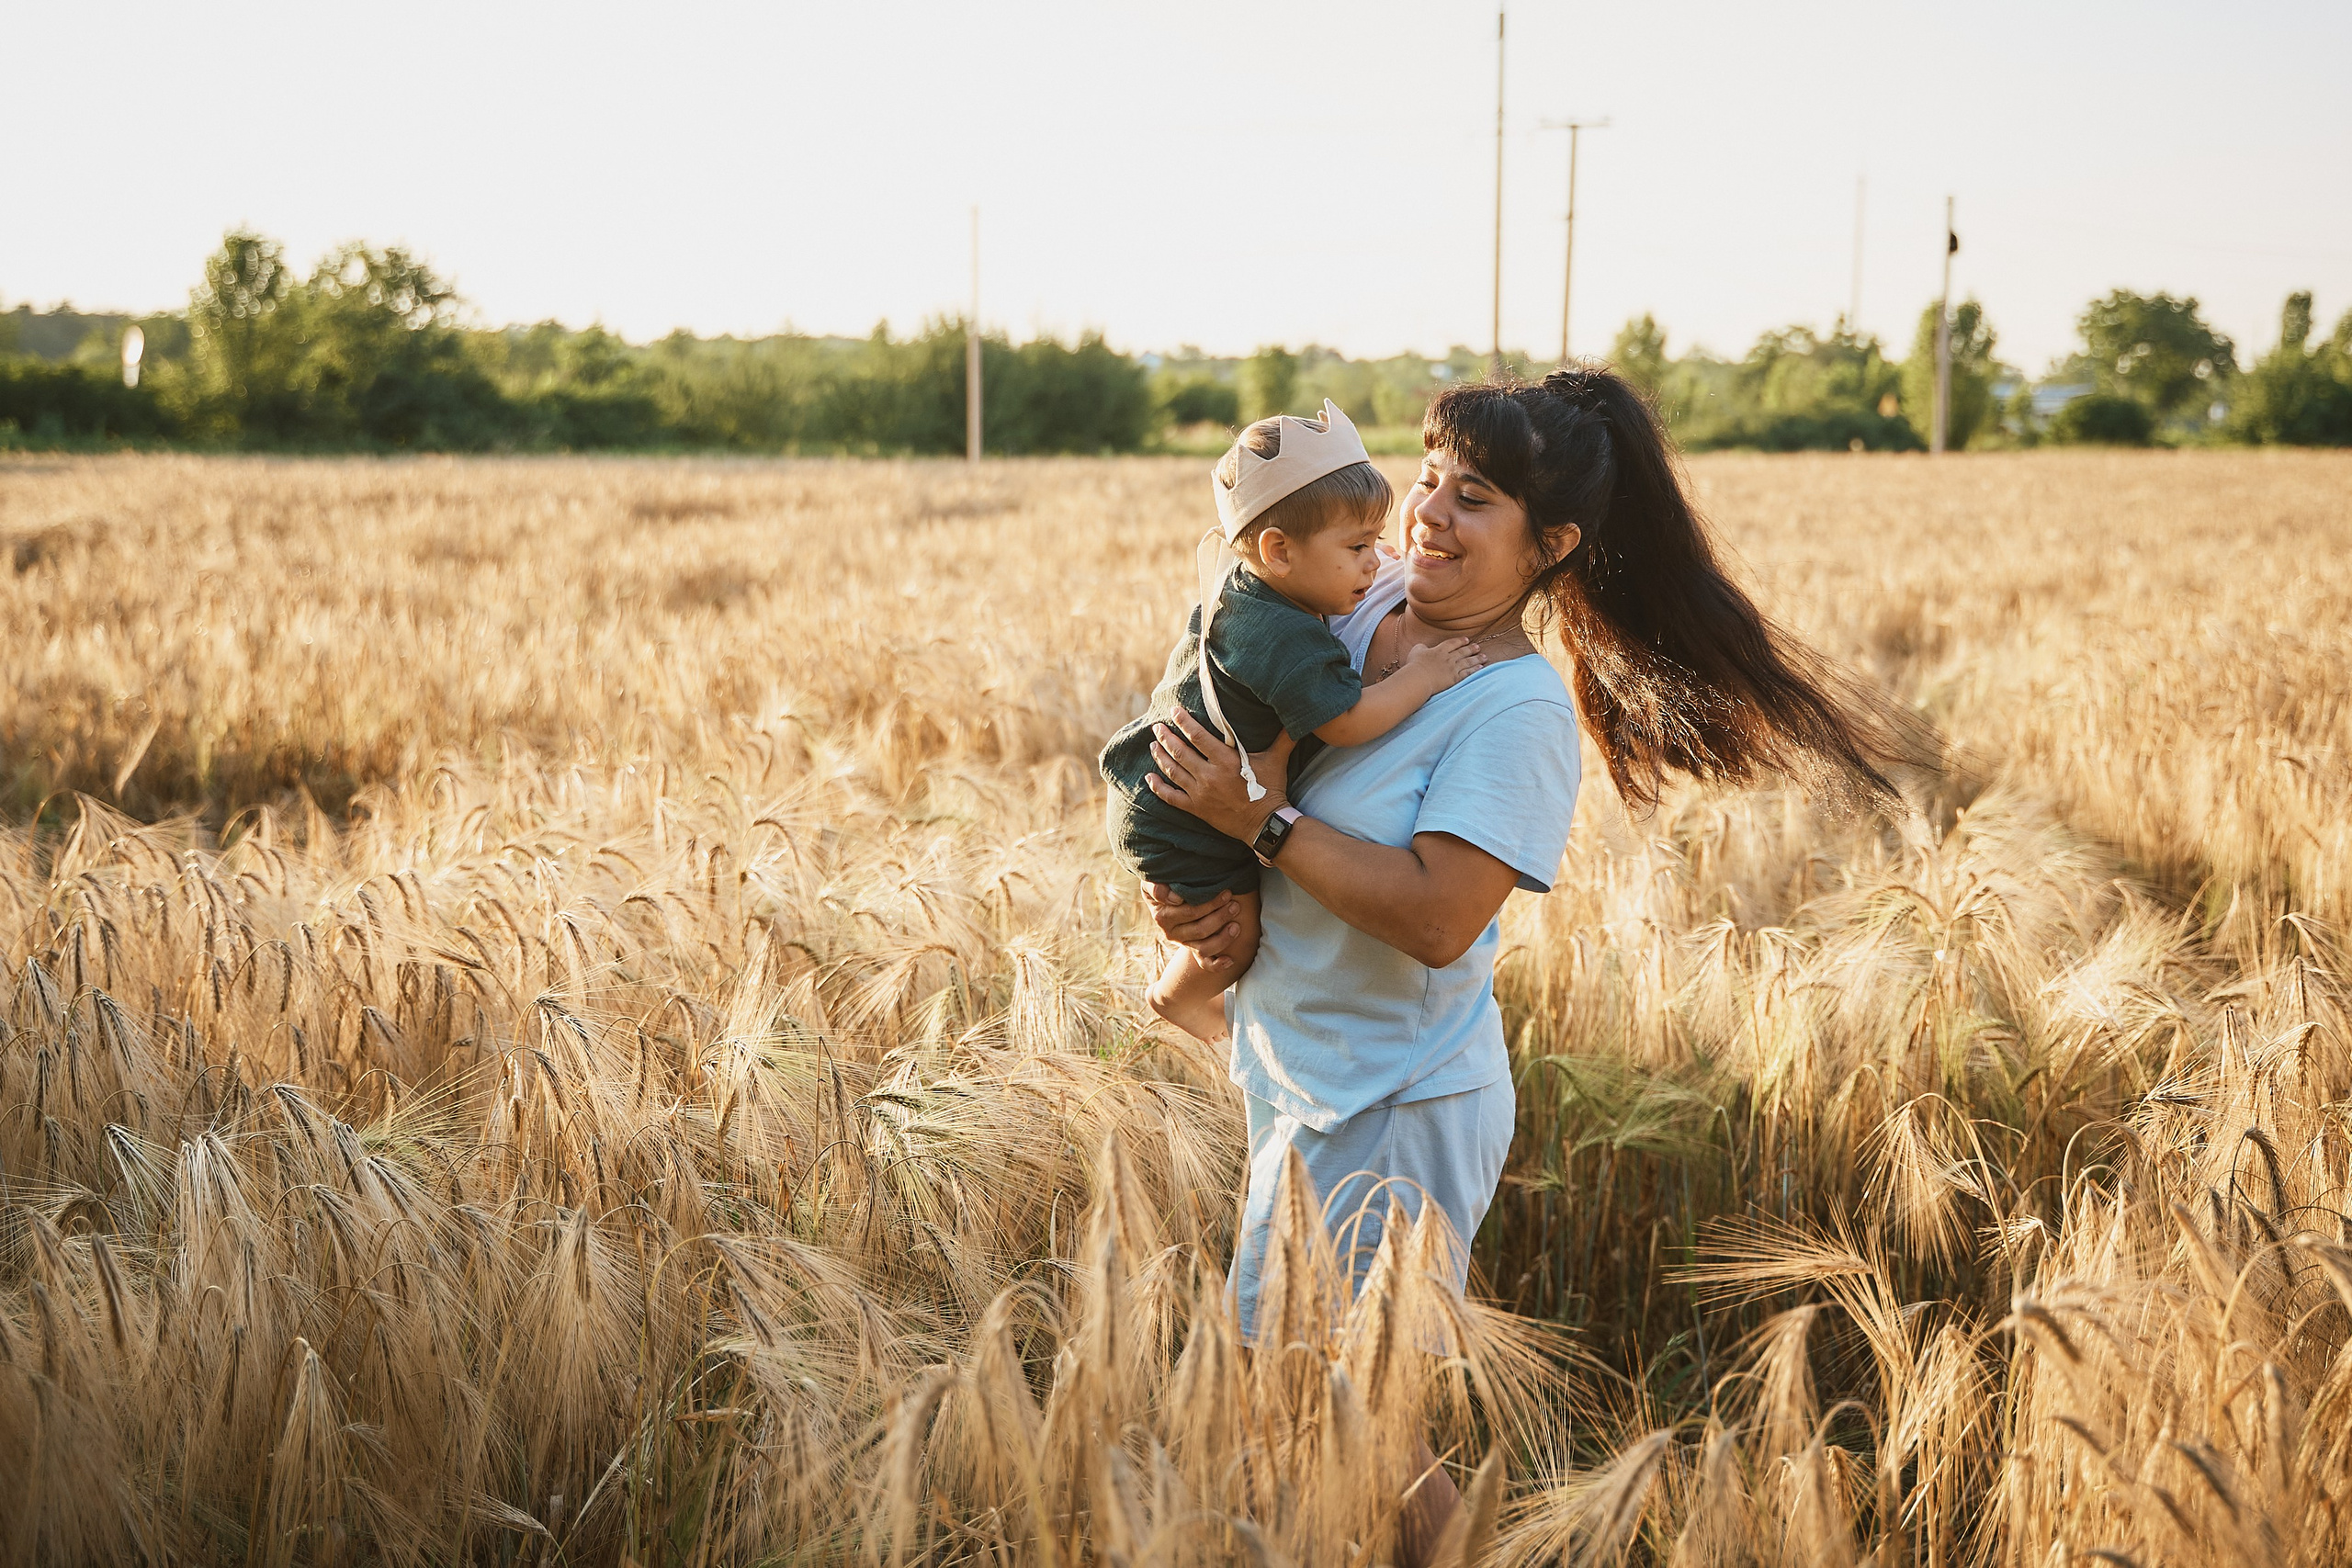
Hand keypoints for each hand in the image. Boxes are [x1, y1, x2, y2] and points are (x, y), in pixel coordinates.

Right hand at [1142, 881, 1248, 969]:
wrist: (1168, 893)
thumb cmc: (1165, 882)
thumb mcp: (1153, 881)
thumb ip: (1157, 888)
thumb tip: (1176, 899)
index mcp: (1163, 916)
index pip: (1189, 913)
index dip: (1210, 904)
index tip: (1227, 893)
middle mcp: (1171, 933)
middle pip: (1200, 929)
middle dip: (1221, 917)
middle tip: (1236, 905)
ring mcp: (1183, 942)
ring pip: (1204, 947)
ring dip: (1223, 938)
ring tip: (1237, 925)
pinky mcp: (1193, 949)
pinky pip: (1204, 962)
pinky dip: (1217, 964)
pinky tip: (1230, 961)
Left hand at [1143, 707, 1292, 839]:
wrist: (1265, 824)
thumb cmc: (1270, 790)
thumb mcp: (1276, 760)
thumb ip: (1283, 738)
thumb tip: (1297, 719)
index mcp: (1225, 761)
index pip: (1198, 736)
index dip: (1183, 722)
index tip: (1173, 711)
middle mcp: (1209, 775)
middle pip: (1180, 752)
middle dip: (1166, 737)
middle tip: (1156, 727)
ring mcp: (1200, 793)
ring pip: (1173, 772)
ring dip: (1160, 757)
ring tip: (1153, 745)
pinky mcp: (1197, 809)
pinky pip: (1171, 798)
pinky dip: (1158, 788)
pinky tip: (1148, 778)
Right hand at [1403, 635, 1482, 690]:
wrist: (1419, 678)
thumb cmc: (1414, 665)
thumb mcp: (1416, 651)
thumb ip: (1421, 647)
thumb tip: (1424, 647)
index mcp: (1439, 650)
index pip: (1452, 643)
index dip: (1460, 641)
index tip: (1467, 640)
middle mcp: (1448, 658)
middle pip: (1463, 652)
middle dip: (1471, 649)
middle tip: (1478, 647)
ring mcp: (1453, 668)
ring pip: (1468, 662)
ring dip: (1476, 659)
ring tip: (1484, 656)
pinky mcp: (1454, 678)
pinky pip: (1467, 673)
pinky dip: (1474, 670)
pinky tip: (1480, 668)